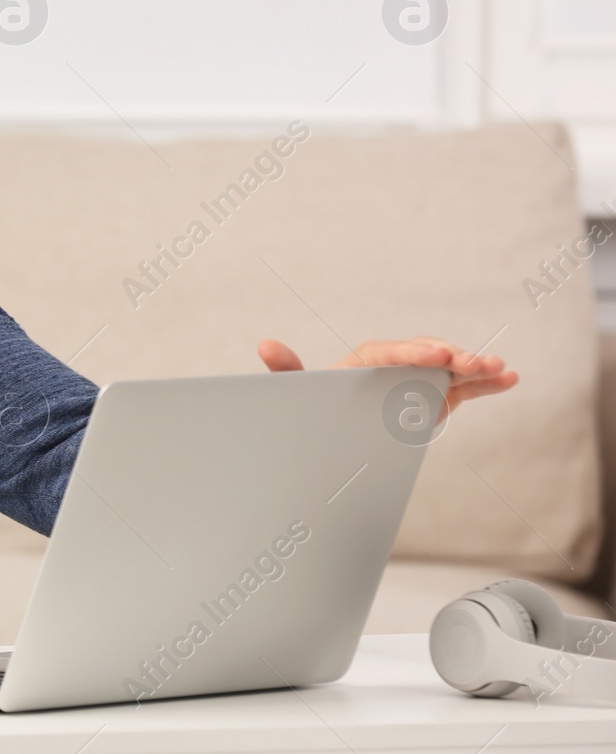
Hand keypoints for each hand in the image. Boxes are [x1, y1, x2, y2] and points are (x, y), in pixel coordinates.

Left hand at [258, 336, 517, 420]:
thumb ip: (288, 372)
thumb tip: (265, 345)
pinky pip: (464, 386)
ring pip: (450, 367)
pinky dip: (486, 383)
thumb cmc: (321, 406)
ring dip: (475, 366)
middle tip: (469, 361)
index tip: (436, 355)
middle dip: (449, 357)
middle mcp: (396, 364)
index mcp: (365, 361)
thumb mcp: (305, 393)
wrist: (337, 429)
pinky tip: (510, 379)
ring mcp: (419, 378)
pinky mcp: (437, 394)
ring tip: (500, 368)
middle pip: (426, 355)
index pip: (391, 352)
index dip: (413, 352)